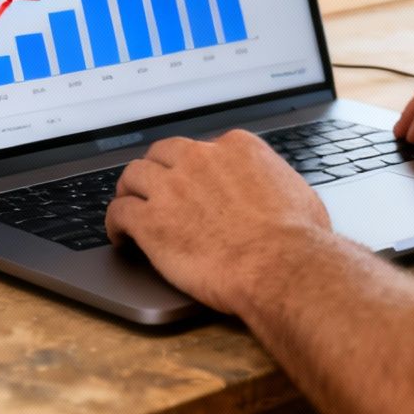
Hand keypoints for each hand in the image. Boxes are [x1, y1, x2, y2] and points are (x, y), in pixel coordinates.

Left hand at [105, 131, 332, 313]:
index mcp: (236, 148)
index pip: (202, 147)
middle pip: (162, 153)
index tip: (191, 180)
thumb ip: (272, 182)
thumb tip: (275, 193)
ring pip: (133, 175)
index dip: (192, 166)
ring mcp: (172, 188)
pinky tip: (119, 236)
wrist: (281, 266)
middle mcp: (200, 159)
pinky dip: (114, 223)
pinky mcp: (151, 221)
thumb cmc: (298, 238)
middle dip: (156, 170)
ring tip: (128, 206)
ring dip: (129, 191)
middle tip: (153, 188)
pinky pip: (118, 212)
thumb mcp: (295, 192)